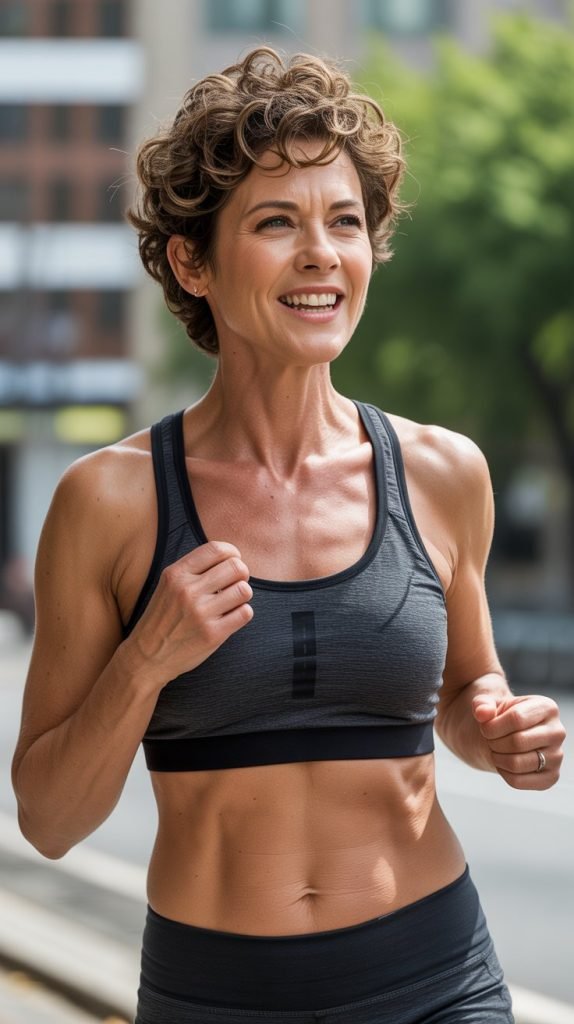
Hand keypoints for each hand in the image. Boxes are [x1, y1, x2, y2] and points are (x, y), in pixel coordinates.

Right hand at [122, 540, 252, 688]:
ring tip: (231, 602)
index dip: (233, 553)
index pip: (217, 549)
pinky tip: (230, 617)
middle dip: (241, 574)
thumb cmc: (163, 618)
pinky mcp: (212, 634)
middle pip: (236, 567)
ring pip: (244, 590)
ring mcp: (200, 613)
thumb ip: (194, 569)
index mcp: (176, 574)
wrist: (146, 657)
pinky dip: (242, 613)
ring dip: (242, 595)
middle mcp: (187, 590)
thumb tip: (232, 558)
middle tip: (234, 584)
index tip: (232, 562)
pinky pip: (245, 613)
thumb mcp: (168, 585)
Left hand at [472, 694, 565, 789]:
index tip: (485, 728)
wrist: (510, 735)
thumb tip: (482, 713)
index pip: (517, 718)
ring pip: (517, 764)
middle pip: (517, 742)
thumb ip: (482, 704)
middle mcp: (557, 732)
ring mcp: (557, 756)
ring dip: (497, 758)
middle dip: (494, 743)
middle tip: (490, 740)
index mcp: (547, 708)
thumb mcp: (489, 703)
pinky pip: (519, 781)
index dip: (493, 726)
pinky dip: (503, 773)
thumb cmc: (501, 716)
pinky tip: (502, 763)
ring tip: (496, 750)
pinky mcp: (551, 777)